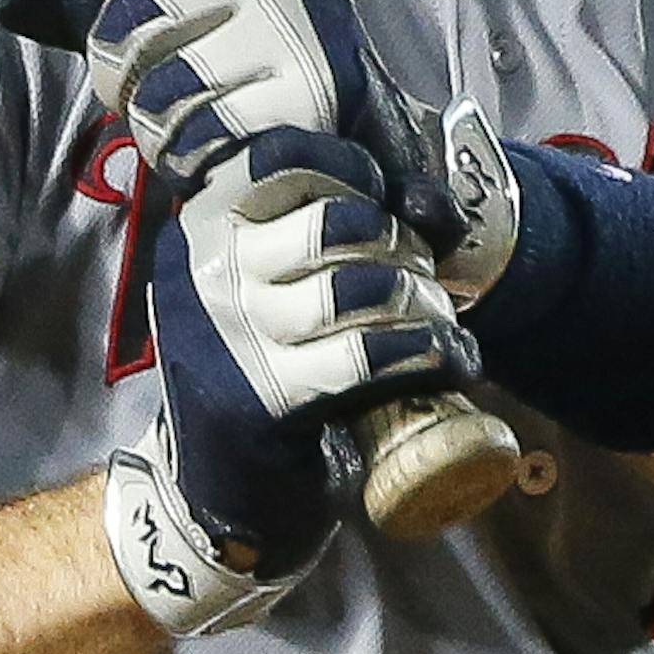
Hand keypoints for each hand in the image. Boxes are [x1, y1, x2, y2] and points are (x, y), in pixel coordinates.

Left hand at [5, 0, 416, 190]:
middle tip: (140, 88)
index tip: (111, 20)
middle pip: (137, 2)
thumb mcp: (184, 7)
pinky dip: (191, 152)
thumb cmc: (249, 62)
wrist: (358, 127)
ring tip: (179, 123)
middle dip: (118, 61)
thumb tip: (17, 4)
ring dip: (155, 118)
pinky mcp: (309, 99)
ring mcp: (293, 30)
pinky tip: (206, 149)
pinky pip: (208, 132)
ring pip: (166, 79)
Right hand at [103, 127, 481, 636]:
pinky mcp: (259, 400)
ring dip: (420, 302)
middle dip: (400, 244)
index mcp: (200, 229)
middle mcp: (202, 271)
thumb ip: (325, 236)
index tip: (390, 202)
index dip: (352, 167)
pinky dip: (426, 354)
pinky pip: (365, 356)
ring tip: (441, 325)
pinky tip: (453, 361)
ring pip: (356, 286)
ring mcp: (227, 335)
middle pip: (334, 220)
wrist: (215, 497)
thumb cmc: (262, 374)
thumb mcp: (269, 293)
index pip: (279, 155)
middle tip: (423, 279)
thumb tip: (434, 202)